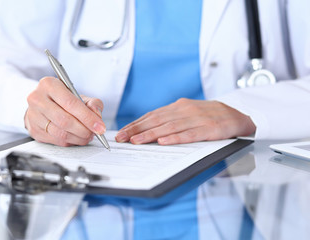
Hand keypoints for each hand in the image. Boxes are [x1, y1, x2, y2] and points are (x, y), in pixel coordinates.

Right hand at [25, 76, 105, 145]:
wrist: (42, 105)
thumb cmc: (62, 99)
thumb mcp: (79, 95)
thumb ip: (92, 103)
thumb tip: (97, 115)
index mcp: (49, 85)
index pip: (71, 103)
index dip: (88, 117)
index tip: (100, 127)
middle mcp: (37, 99)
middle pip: (65, 120)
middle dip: (84, 130)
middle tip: (95, 133)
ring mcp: (33, 116)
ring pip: (61, 133)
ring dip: (79, 138)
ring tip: (87, 136)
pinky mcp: (34, 130)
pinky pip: (56, 140)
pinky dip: (71, 142)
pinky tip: (77, 138)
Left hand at [115, 98, 255, 144]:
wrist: (237, 114)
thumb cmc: (208, 116)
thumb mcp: (187, 113)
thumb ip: (170, 119)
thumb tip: (148, 129)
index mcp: (178, 107)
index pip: (152, 115)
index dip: (136, 124)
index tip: (122, 132)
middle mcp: (185, 110)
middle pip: (157, 120)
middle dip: (137, 130)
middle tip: (122, 138)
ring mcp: (197, 119)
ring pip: (169, 127)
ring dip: (151, 134)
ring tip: (136, 141)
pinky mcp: (209, 128)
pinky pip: (190, 134)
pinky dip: (175, 138)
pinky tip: (163, 142)